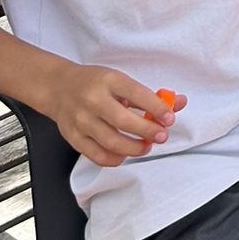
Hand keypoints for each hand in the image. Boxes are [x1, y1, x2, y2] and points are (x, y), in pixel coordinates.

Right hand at [47, 62, 186, 166]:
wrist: (59, 87)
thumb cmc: (95, 83)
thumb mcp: (120, 80)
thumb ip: (149, 94)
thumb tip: (178, 103)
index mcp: (109, 80)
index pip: (137, 94)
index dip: (157, 108)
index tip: (170, 118)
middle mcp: (93, 100)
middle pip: (124, 121)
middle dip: (147, 131)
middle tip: (162, 136)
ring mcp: (81, 120)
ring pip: (111, 142)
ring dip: (134, 148)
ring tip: (146, 146)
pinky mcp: (73, 137)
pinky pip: (97, 155)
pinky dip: (115, 159)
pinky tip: (126, 154)